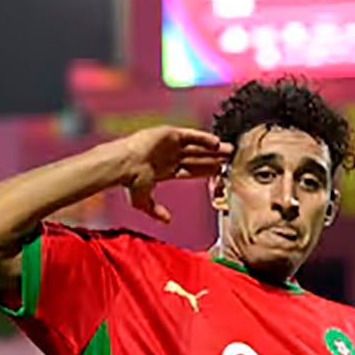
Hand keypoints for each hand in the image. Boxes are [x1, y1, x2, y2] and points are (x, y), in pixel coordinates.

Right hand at [117, 126, 231, 223]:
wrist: (125, 165)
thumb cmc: (130, 181)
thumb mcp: (143, 201)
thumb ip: (155, 211)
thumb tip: (167, 221)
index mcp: (165, 170)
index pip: (190, 170)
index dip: (205, 171)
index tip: (218, 172)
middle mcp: (169, 156)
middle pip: (197, 157)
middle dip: (213, 159)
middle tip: (230, 159)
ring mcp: (170, 144)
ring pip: (197, 146)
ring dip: (212, 148)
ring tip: (229, 150)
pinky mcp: (170, 134)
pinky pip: (191, 135)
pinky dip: (204, 138)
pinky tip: (216, 143)